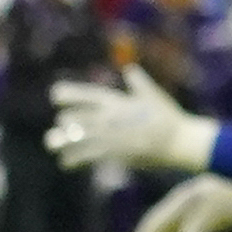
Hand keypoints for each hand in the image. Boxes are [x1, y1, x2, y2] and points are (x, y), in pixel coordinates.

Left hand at [47, 67, 216, 179]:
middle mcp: (110, 117)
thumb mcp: (153, 95)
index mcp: (118, 101)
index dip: (70, 94)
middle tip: (60, 124)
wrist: (180, 141)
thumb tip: (130, 68)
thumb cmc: (169, 118)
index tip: (55, 94)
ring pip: (78, 137)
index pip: (88, 95)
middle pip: (78, 117)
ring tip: (51, 144)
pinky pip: (87, 156)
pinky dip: (74, 159)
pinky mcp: (113, 152)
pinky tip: (65, 163)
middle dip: (66, 121)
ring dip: (63, 141)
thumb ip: (139, 82)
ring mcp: (110, 134)